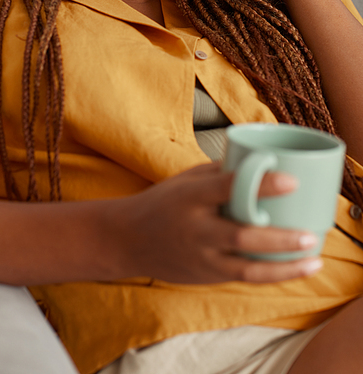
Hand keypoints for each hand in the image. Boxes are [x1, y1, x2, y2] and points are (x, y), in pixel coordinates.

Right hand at [118, 162, 321, 284]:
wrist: (128, 240)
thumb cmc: (161, 203)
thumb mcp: (185, 180)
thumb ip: (219, 173)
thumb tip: (258, 162)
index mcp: (191, 197)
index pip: (228, 188)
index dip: (261, 185)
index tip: (290, 180)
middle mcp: (196, 229)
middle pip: (241, 235)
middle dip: (279, 238)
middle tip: (309, 234)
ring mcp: (201, 256)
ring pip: (247, 267)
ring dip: (283, 266)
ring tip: (312, 259)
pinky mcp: (207, 275)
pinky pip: (244, 277)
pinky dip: (272, 275)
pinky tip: (295, 269)